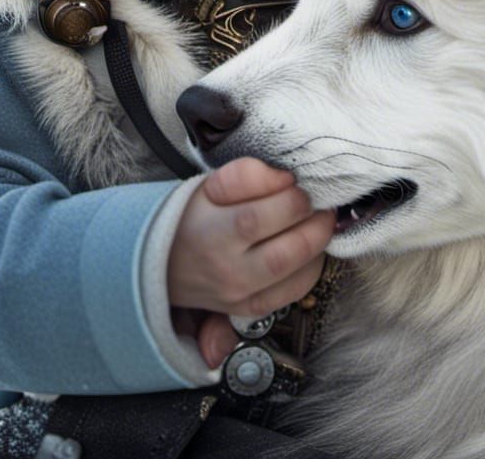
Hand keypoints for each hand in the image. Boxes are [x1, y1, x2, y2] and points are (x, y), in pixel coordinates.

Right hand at [167, 157, 334, 366]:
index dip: (288, 197)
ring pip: (296, 277)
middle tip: (321, 203)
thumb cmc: (192, 215)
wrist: (163, 261)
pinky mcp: (251, 309)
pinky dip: (312, 268)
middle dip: (314, 222)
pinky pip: (294, 293)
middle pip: (283, 253)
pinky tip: (311, 248)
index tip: (296, 181)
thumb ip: (247, 174)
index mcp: (210, 234)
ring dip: (319, 245)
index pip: (256, 219)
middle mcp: (226, 272)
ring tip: (321, 221)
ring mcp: (239, 296)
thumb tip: (288, 180)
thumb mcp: (210, 185)